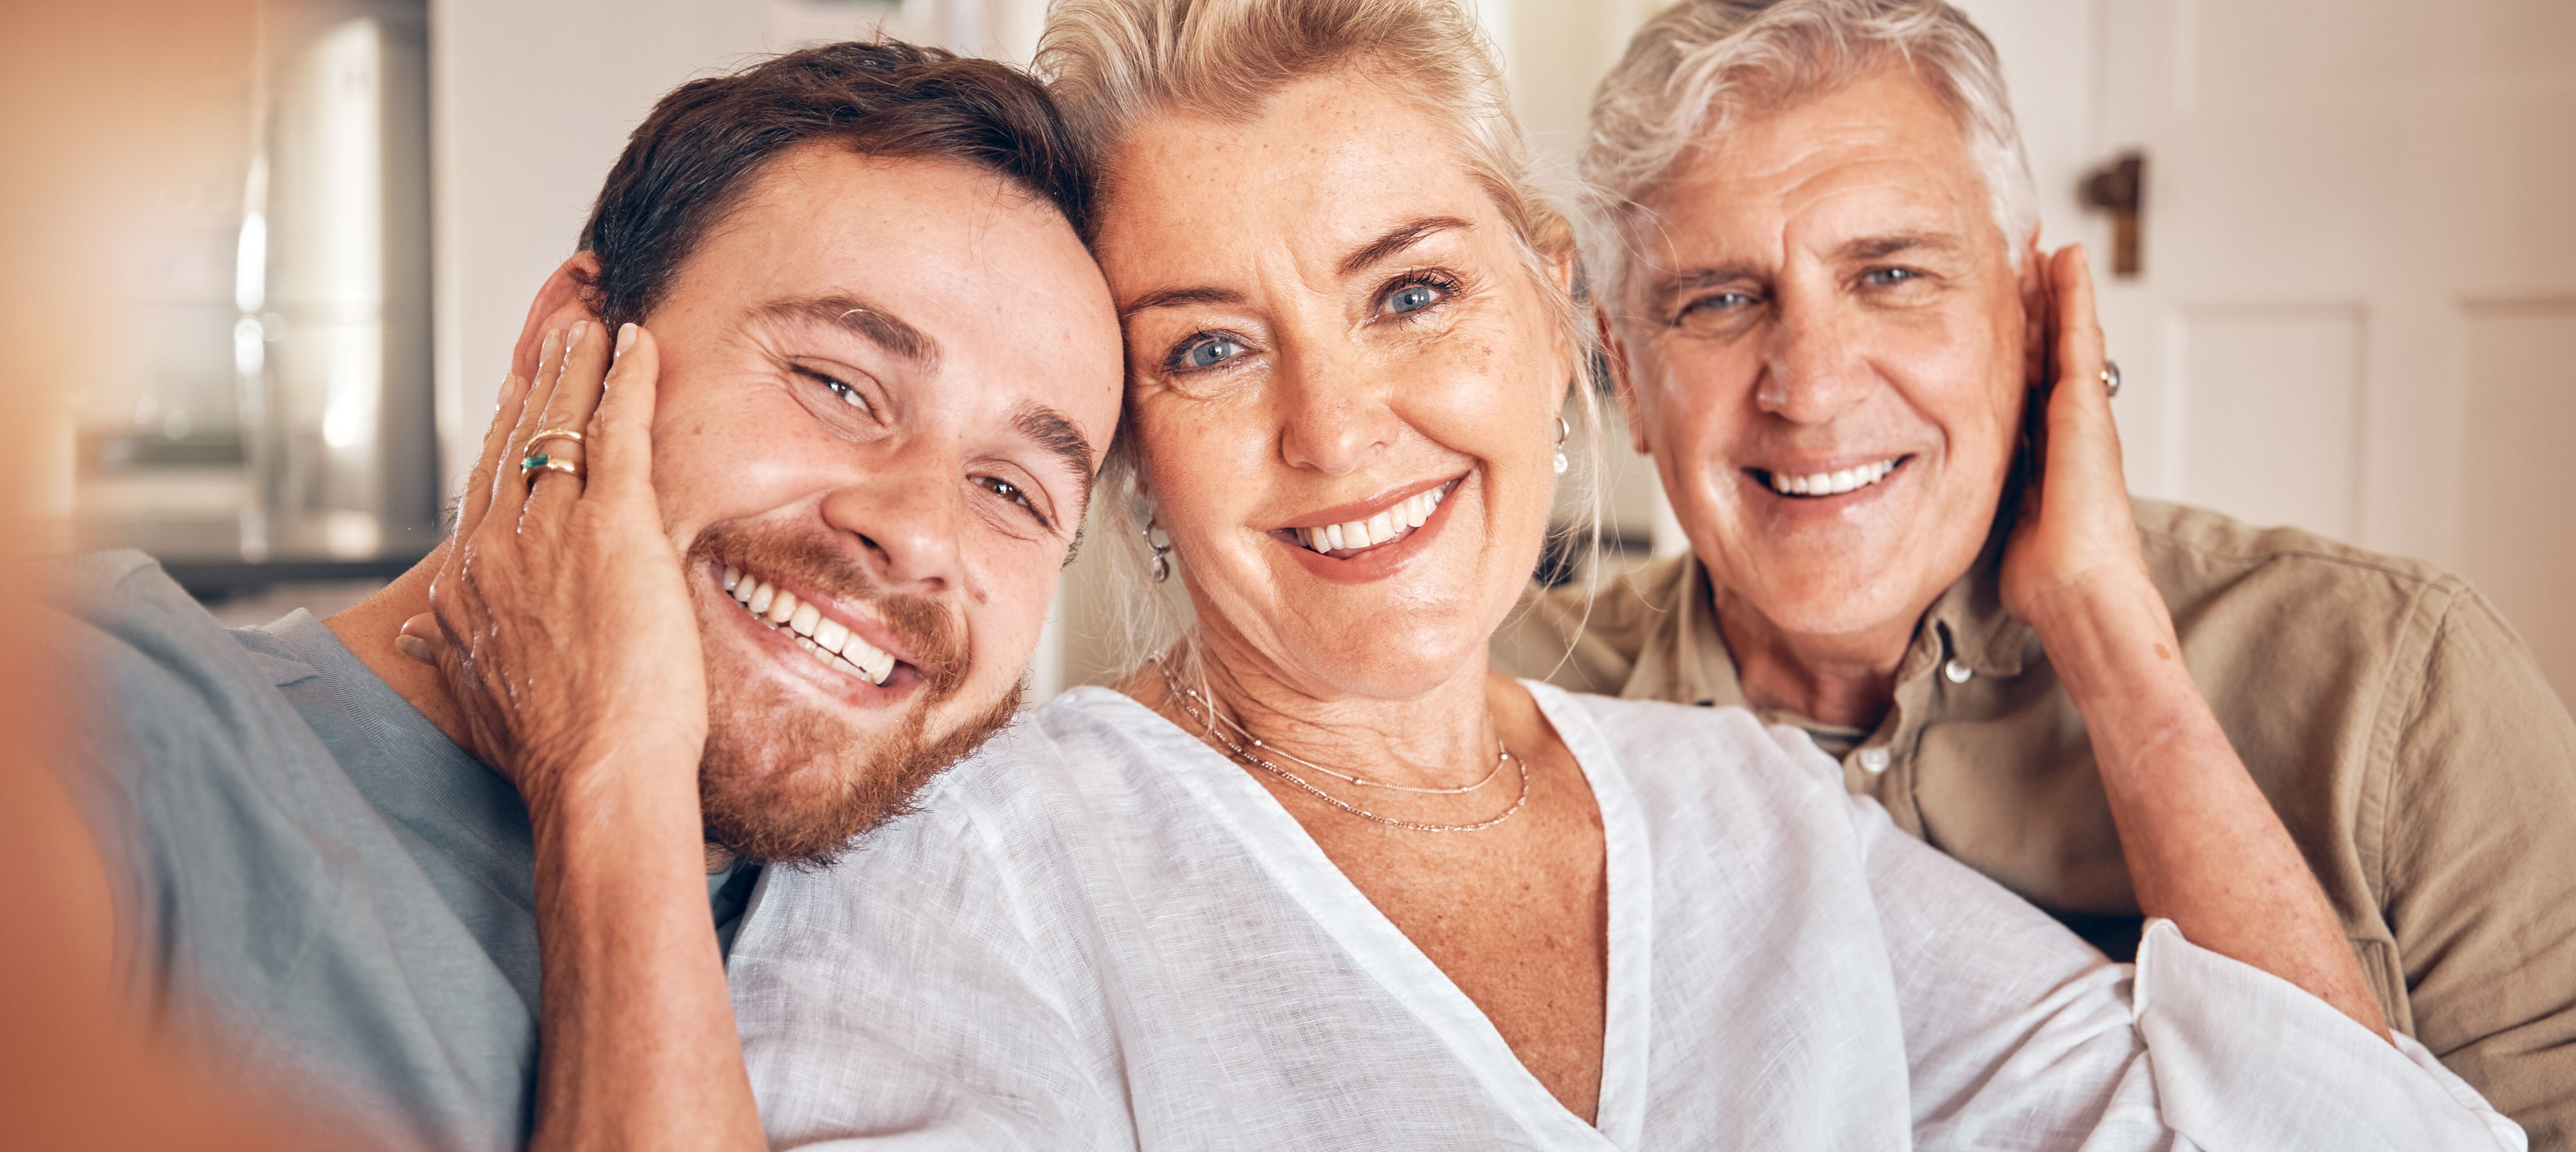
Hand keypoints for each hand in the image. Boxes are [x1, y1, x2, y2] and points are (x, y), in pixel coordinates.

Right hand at [396, 319, 706, 818]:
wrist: (595, 776)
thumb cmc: (550, 753)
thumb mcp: (475, 697)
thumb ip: (447, 654)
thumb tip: (414, 635)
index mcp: (469, 582)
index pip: (485, 485)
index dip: (503, 430)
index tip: (516, 389)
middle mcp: (500, 546)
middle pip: (517, 440)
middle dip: (538, 376)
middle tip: (558, 328)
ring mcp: (554, 531)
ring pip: (562, 424)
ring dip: (578, 365)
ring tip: (593, 323)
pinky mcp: (616, 527)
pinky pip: (618, 433)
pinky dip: (628, 382)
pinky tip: (638, 346)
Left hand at [2000, 245, 2153, 630]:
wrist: (2078, 587)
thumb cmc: (2041, 573)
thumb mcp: (1996, 521)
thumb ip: (1978, 499)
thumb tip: (1932, 503)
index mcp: (2040, 448)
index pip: (2021, 383)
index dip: (2013, 347)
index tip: (1992, 313)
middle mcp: (2062, 424)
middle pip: (2042, 349)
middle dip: (2030, 307)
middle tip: (2017, 259)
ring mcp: (2080, 411)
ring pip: (2062, 332)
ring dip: (2050, 288)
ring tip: (2038, 244)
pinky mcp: (2087, 404)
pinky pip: (2080, 335)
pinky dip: (2074, 294)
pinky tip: (2067, 259)